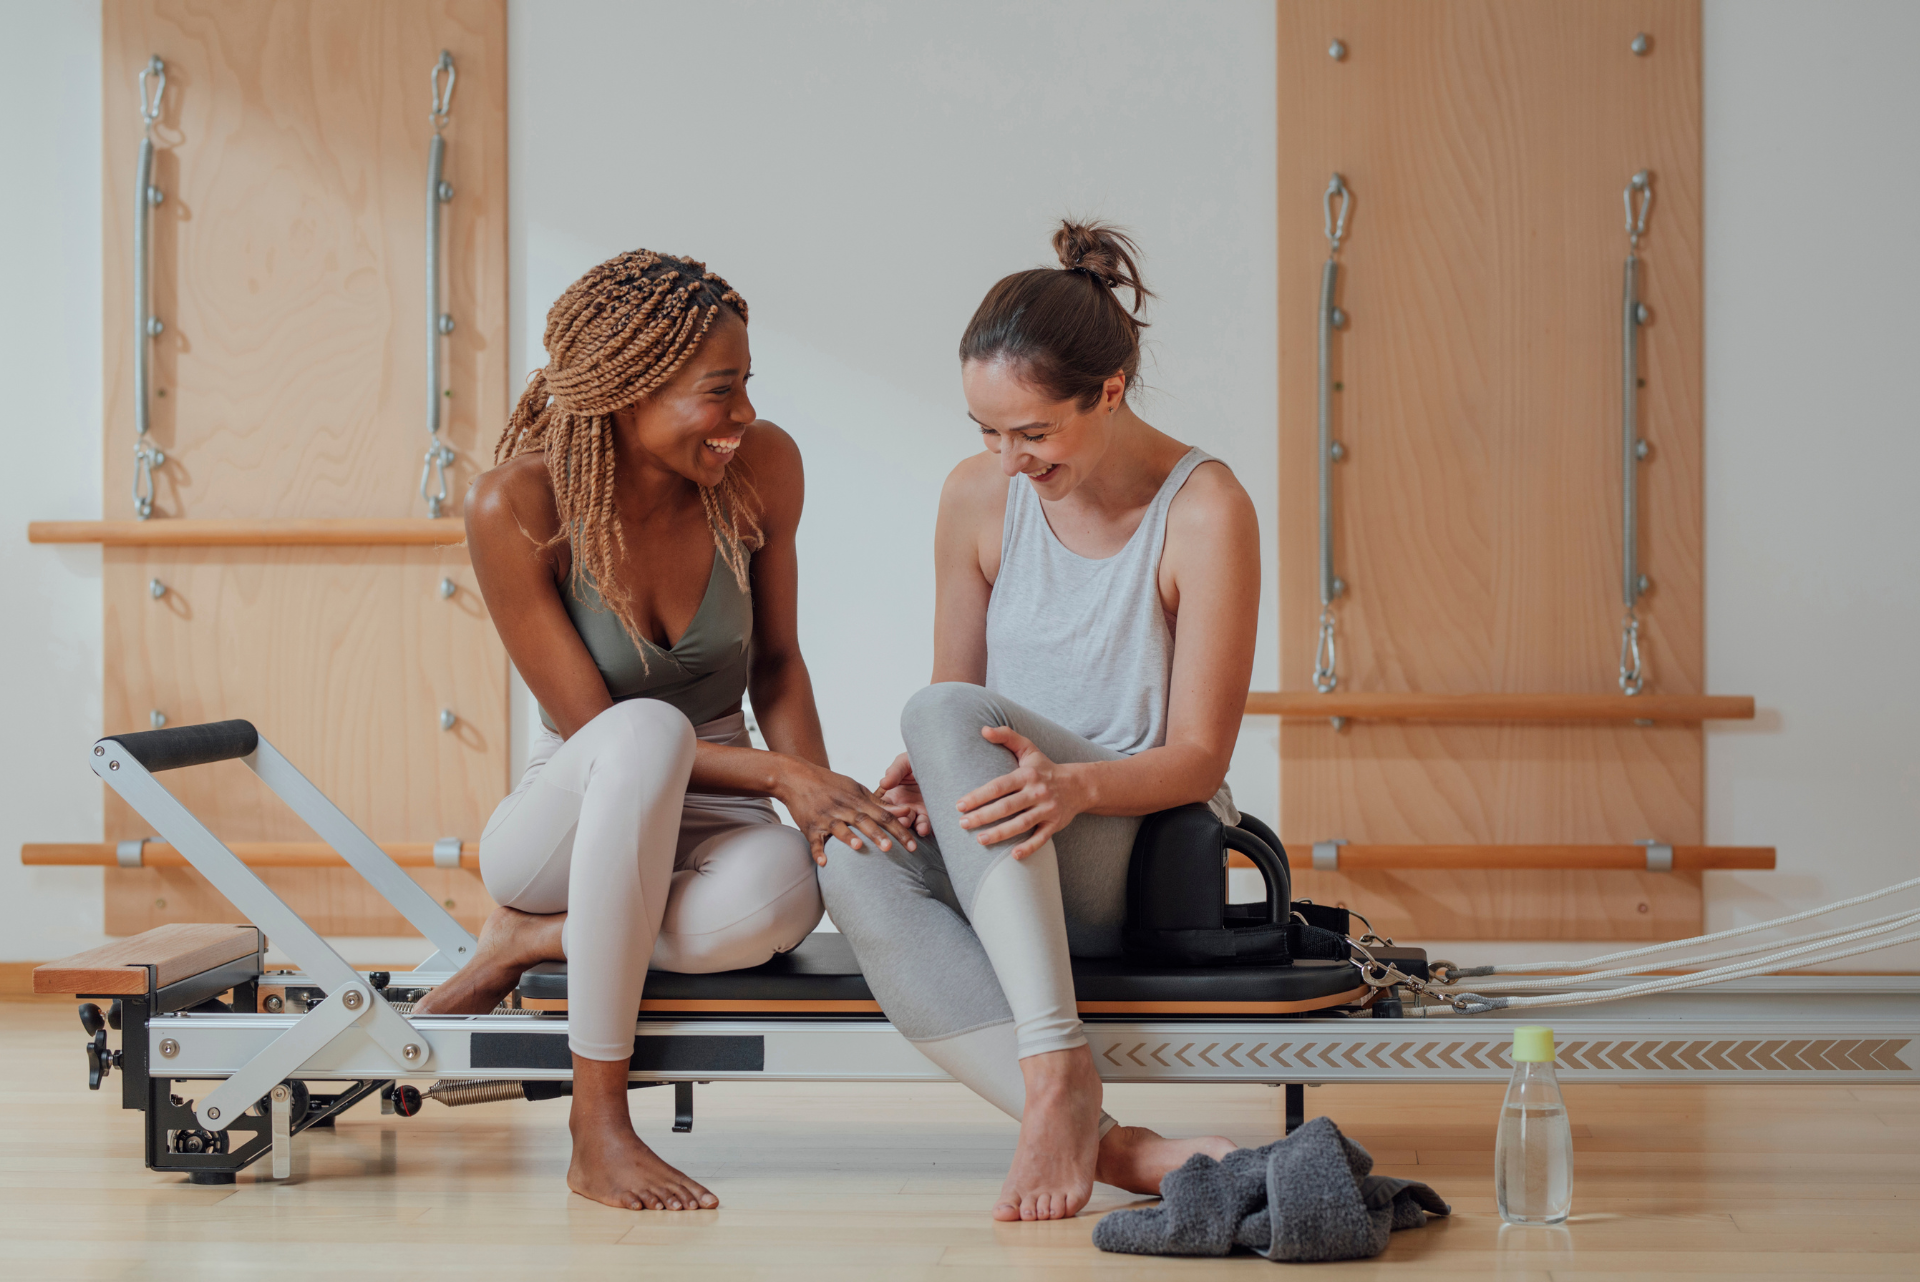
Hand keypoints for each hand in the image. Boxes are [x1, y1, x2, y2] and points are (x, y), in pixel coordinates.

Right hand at [777, 758, 919, 865]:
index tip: (913, 845)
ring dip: (847, 837)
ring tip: (858, 847)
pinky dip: (817, 851)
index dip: (899, 829)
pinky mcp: (810, 826)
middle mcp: (843, 808)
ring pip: (839, 828)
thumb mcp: (856, 788)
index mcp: (858, 800)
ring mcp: (826, 817)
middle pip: (863, 821)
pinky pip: (814, 840)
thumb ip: (879, 802)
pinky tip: (824, 863)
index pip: (883, 815)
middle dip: (877, 835)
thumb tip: (904, 811)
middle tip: (891, 848)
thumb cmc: (830, 784)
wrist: (796, 777)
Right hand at [875, 752, 931, 838]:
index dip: (884, 810)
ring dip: (914, 828)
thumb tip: (884, 783)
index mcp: (891, 793)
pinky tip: (927, 828)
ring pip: (912, 824)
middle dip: (899, 822)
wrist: (941, 761)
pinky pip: (927, 824)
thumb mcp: (904, 762)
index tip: (887, 812)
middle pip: (896, 819)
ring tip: (920, 828)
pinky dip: (926, 827)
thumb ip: (894, 771)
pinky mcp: (930, 815)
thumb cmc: (918, 760)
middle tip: (904, 822)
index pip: (883, 805)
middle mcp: (902, 805)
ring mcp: (916, 811)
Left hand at [955, 725, 1088, 859]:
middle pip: (1007, 807)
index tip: (960, 805)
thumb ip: (1006, 736)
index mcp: (1027, 775)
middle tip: (963, 824)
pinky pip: (1041, 838)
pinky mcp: (1055, 824)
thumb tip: (983, 730)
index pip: (999, 786)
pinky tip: (1013, 856)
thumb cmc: (1045, 768)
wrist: (1079, 785)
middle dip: (983, 816)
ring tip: (980, 840)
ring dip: (1000, 834)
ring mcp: (1047, 809)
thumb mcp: (1028, 748)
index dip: (978, 796)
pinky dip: (1029, 848)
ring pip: (1022, 824)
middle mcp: (1037, 792)